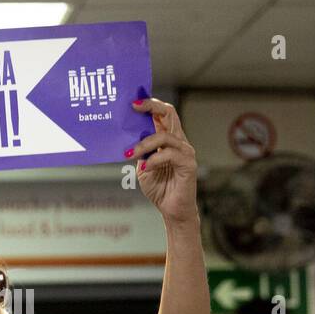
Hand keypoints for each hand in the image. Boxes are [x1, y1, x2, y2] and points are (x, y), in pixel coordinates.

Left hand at [129, 97, 198, 224]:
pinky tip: (144, 167)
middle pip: (169, 113)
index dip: (149, 104)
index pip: (162, 114)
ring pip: (164, 136)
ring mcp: (185, 151)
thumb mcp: (143, 166)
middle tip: (133, 107)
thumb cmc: (159, 188)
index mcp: (167, 139)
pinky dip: (154, 160)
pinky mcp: (188, 164)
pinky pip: (169, 154)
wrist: (171, 210)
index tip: (132, 103)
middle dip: (151, 107)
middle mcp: (178, 141)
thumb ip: (139, 152)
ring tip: (130, 154)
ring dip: (144, 144)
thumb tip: (126, 137)